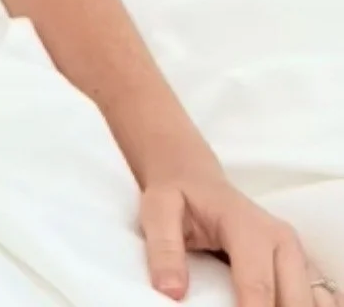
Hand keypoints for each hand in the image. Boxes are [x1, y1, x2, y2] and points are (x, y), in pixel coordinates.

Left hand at [140, 172, 331, 305]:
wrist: (195, 179)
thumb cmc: (177, 196)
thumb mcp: (157, 211)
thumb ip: (164, 249)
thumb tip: (171, 292)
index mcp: (247, 226)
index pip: (258, 286)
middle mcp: (281, 240)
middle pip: (292, 301)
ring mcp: (295, 254)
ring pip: (309, 302)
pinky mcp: (298, 266)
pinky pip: (315, 298)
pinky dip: (301, 306)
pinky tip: (276, 305)